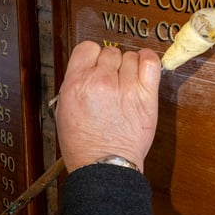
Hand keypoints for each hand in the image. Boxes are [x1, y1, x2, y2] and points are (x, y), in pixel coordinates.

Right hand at [55, 42, 160, 172]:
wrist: (103, 166)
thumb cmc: (83, 144)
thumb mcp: (64, 110)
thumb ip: (75, 84)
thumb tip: (88, 70)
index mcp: (76, 83)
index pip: (86, 48)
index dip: (92, 56)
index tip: (96, 65)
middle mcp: (100, 82)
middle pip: (109, 52)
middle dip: (110, 65)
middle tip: (111, 81)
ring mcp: (125, 88)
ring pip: (130, 57)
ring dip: (128, 66)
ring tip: (126, 82)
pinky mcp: (145, 96)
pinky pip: (150, 62)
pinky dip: (148, 60)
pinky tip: (143, 68)